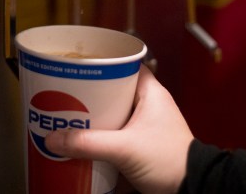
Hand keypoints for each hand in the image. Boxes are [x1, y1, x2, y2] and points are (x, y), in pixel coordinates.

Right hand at [44, 65, 193, 193]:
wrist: (192, 189)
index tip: (80, 67)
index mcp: (151, 93)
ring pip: (113, 113)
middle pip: (113, 90)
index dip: (103, 64)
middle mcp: (148, 105)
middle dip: (90, 94)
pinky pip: (115, 133)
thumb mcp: (125, 148)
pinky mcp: (140, 144)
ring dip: (93, 117)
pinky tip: (82, 141)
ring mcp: (145, 126)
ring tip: (68, 117)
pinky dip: (100, 135)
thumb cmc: (172, 162)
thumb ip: (88, 143)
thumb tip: (54, 139)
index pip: (125, 65)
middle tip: (66, 95)